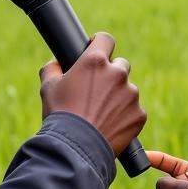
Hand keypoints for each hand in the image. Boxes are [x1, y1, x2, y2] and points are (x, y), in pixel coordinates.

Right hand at [39, 32, 145, 154]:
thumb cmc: (60, 116)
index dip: (101, 45)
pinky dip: (125, 116)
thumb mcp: (48, 87)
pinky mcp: (139, 114)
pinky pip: (134, 110)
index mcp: (95, 61)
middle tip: (97, 92)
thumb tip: (55, 63)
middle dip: (111, 75)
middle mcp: (117, 73)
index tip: (98, 51)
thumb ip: (52, 68)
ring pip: (128, 90)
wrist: (76, 149)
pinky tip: (110, 125)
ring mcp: (131, 94)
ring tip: (101, 114)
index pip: (106, 39)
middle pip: (120, 65)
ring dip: (119, 97)